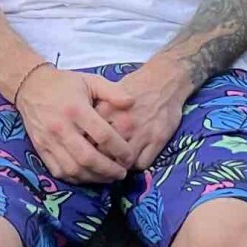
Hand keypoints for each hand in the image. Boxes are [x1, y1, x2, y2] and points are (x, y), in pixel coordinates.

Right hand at [15, 65, 132, 183]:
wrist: (30, 86)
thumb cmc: (64, 84)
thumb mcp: (90, 81)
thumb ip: (112, 91)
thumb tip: (132, 102)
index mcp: (77, 109)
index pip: (102, 135)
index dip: (119, 149)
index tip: (129, 157)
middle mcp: (62, 127)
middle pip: (88, 158)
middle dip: (108, 170)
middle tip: (122, 173)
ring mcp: (49, 140)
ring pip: (73, 168)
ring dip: (93, 178)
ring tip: (107, 178)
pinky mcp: (40, 149)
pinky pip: (58, 171)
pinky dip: (75, 178)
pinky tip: (88, 177)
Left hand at [90, 53, 191, 171]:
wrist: (165, 80)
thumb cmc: (136, 86)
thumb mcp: (109, 92)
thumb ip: (96, 111)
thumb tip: (81, 132)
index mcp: (107, 110)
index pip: (88, 138)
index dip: (85, 147)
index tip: (86, 150)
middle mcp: (123, 123)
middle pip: (104, 153)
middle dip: (100, 160)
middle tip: (100, 161)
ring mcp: (141, 133)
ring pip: (123, 162)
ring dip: (118, 166)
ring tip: (116, 164)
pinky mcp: (157, 140)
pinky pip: (142, 164)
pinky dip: (136, 166)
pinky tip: (133, 160)